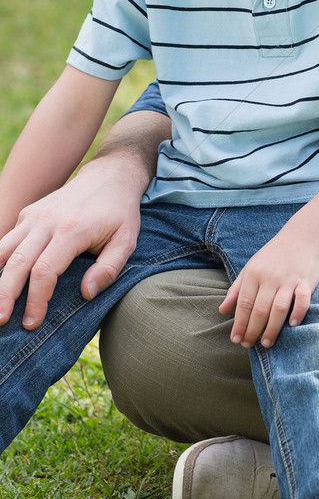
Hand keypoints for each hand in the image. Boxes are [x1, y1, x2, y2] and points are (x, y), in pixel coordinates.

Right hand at [0, 154, 143, 329]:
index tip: (32, 322)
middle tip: (1, 321)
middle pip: (17, 262)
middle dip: (5, 295)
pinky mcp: (28, 213)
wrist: (109, 176)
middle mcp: (47, 221)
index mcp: (72, 229)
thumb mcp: (126, 240)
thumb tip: (86, 293)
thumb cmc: (119, 212)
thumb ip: (109, 268)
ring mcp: (34, 215)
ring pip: (3, 250)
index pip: (45, 271)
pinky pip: (6, 240)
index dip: (36, 300)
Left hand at [219, 230, 318, 349]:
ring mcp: (289, 279)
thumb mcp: (250, 269)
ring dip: (272, 328)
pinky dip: (298, 313)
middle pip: (260, 309)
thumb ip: (236, 290)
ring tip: (266, 343)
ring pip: (279, 308)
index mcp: (254, 274)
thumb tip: (222, 310)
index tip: (235, 339)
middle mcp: (270, 277)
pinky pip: (303, 299)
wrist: (300, 239)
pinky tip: (292, 325)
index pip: (244, 303)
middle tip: (249, 345)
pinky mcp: (306, 281)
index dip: (239, 323)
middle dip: (253, 330)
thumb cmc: (272, 258)